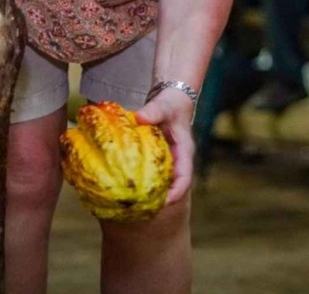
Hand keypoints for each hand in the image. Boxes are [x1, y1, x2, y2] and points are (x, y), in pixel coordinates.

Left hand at [134, 86, 195, 204]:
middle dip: (160, 199)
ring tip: (131, 203)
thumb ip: (154, 111)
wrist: (172, 98)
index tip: (164, 203)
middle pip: (172, 186)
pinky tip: (124, 185)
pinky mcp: (157, 158)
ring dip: (150, 192)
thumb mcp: (164, 105)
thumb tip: (140, 117)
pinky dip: (141, 180)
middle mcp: (177, 160)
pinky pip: (151, 173)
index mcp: (184, 152)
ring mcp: (168, 161)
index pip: (185, 178)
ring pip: (161, 182)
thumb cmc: (171, 104)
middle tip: (142, 210)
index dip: (176, 193)